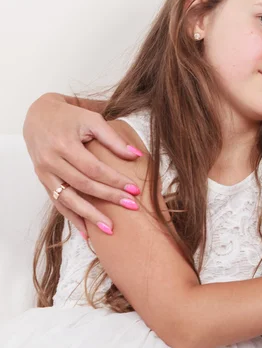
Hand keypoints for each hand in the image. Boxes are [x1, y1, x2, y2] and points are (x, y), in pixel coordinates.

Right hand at [23, 93, 142, 235]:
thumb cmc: (70, 116)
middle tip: (132, 207)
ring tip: (110, 229)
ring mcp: (45, 173)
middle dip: (109, 198)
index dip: (114, 180)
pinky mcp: (43, 180)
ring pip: (68, 199)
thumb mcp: (92, 119)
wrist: (38, 115)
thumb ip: (113, 139)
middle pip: (83, 185)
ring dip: (89, 216)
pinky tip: (86, 232)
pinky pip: (58, 203)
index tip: (134, 189)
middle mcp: (51, 161)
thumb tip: (136, 155)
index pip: (93, 168)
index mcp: (64, 145)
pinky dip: (72, 218)